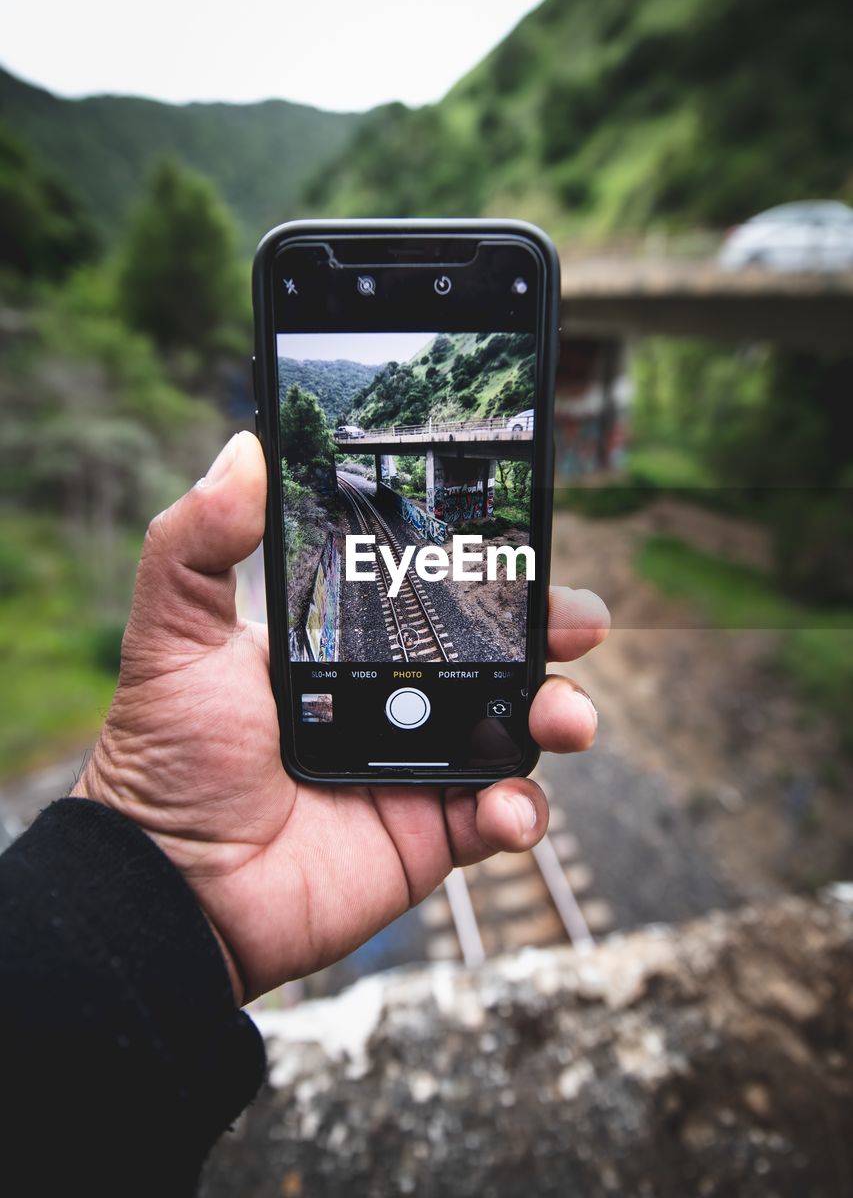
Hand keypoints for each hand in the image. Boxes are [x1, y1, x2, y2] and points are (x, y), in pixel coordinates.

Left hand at [74, 433, 608, 1002]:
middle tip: (577, 621)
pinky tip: (505, 807)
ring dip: (560, 713)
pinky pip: (503, 816)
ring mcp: (420, 767)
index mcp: (349, 647)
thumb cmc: (167, 758)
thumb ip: (197, 543)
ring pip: (520, 730)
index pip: (434, 593)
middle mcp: (396, 701)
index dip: (488, 570)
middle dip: (553, 631)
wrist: (171, 885)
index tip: (524, 547)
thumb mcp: (175, 638)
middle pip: (500, 654)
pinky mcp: (432, 835)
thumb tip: (242, 449)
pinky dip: (524, 810)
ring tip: (563, 716)